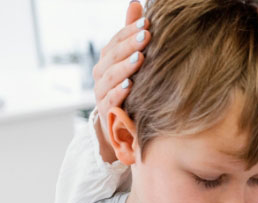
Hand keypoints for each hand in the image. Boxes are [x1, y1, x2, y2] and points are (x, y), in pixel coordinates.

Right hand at [92, 1, 150, 160]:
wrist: (123, 126)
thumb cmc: (132, 89)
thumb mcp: (134, 60)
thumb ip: (132, 34)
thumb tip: (136, 4)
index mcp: (108, 60)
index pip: (116, 41)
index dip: (129, 31)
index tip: (147, 23)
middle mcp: (101, 75)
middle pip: (113, 56)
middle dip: (129, 45)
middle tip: (146, 36)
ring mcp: (102, 94)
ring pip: (110, 77)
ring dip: (125, 67)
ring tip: (140, 58)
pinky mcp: (106, 113)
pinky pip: (110, 101)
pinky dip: (119, 93)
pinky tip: (130, 86)